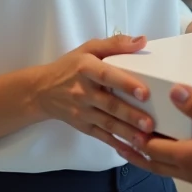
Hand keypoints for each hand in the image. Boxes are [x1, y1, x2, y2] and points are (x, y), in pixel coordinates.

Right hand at [33, 35, 155, 152]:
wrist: (42, 91)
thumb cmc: (70, 67)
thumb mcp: (88, 49)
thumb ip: (115, 44)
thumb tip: (142, 41)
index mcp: (85, 69)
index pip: (106, 76)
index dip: (125, 84)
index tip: (144, 92)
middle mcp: (83, 91)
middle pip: (109, 104)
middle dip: (130, 115)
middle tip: (150, 123)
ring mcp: (82, 112)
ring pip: (107, 123)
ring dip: (127, 133)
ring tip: (145, 139)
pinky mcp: (83, 126)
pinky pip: (101, 136)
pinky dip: (117, 144)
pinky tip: (133, 150)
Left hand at [115, 85, 191, 191]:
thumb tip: (174, 91)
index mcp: (189, 157)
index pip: (149, 148)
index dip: (132, 136)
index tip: (117, 127)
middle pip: (155, 163)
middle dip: (135, 151)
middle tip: (119, 141)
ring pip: (172, 169)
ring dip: (156, 156)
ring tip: (149, 143)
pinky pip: (191, 172)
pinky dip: (178, 161)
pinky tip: (189, 151)